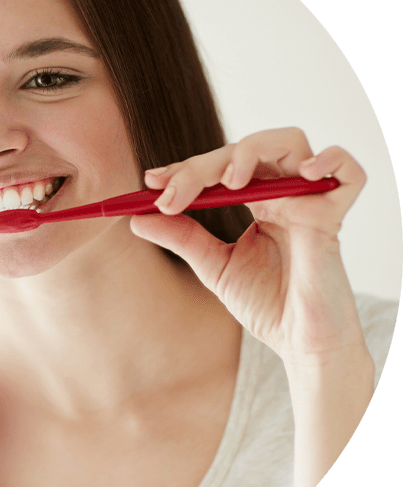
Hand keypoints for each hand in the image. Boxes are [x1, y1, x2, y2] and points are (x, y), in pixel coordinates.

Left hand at [130, 127, 367, 368]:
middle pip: (245, 150)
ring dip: (251, 152)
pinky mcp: (335, 218)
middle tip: (170, 193)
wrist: (299, 343)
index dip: (186, 168)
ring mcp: (310, 201)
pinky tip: (303, 173)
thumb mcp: (213, 266)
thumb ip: (181, 238)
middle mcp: (283, 194)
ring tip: (228, 182)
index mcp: (258, 201)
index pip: (220, 167)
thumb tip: (137, 218)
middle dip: (201, 167)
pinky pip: (348, 173)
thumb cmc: (265, 304)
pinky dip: (330, 161)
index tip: (151, 181)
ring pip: (289, 143)